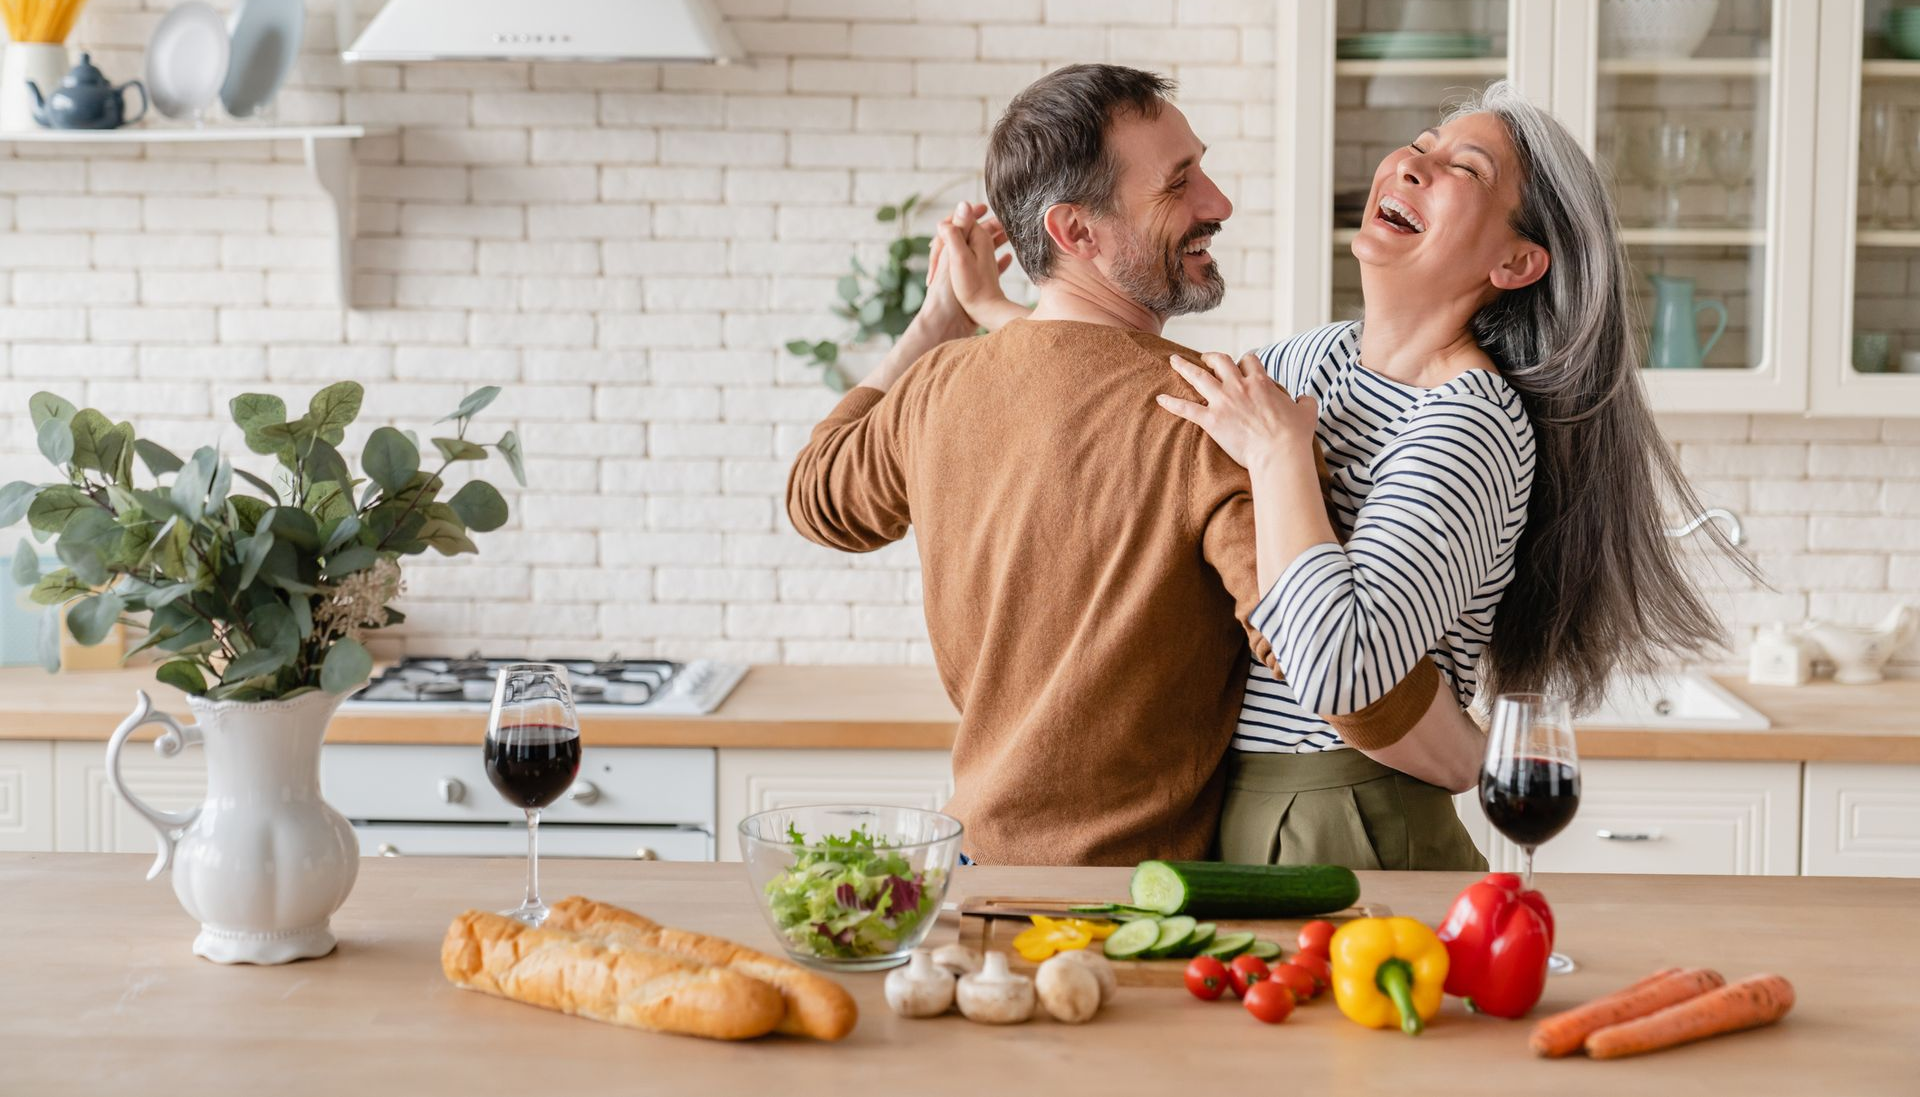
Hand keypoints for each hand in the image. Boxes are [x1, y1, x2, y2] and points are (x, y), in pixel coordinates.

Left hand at [931, 201, 1018, 329]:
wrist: (951, 323)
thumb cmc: (954, 292)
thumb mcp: (958, 256)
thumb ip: (959, 231)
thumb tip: (963, 204)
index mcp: (951, 248)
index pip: (958, 224)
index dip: (969, 214)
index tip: (984, 206)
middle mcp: (957, 259)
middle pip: (972, 237)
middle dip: (987, 226)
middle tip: (1005, 221)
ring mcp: (965, 273)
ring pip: (981, 251)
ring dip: (994, 241)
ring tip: (1010, 235)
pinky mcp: (974, 287)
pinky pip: (988, 269)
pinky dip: (998, 261)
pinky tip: (1010, 259)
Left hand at [1157, 352, 1317, 470]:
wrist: (1279, 453)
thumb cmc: (1294, 435)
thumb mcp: (1307, 412)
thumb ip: (1305, 401)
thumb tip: (1304, 398)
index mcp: (1261, 382)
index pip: (1249, 361)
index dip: (1244, 362)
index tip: (1240, 365)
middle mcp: (1239, 386)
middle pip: (1220, 361)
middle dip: (1211, 357)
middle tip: (1205, 357)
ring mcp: (1223, 402)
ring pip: (1199, 377)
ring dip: (1184, 367)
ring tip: (1173, 360)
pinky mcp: (1211, 420)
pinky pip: (1186, 408)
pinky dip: (1172, 403)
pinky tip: (1159, 399)